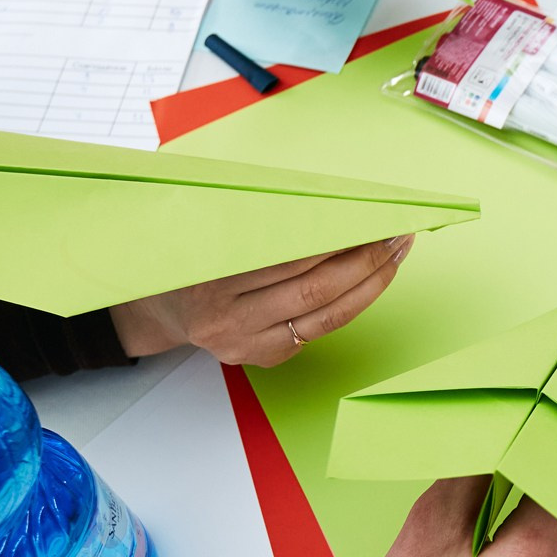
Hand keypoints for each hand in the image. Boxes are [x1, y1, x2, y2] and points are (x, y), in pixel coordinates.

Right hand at [108, 236, 411, 365]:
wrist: (159, 308)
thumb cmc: (191, 257)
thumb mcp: (205, 228)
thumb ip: (254, 218)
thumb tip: (326, 198)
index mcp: (210, 279)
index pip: (289, 259)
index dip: (335, 239)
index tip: (369, 216)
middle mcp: (227, 319)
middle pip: (314, 290)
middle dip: (365, 260)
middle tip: (397, 233)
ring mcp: (246, 344)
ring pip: (325, 316)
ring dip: (370, 283)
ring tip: (396, 252)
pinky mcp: (262, 359)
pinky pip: (319, 331)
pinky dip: (351, 303)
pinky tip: (372, 278)